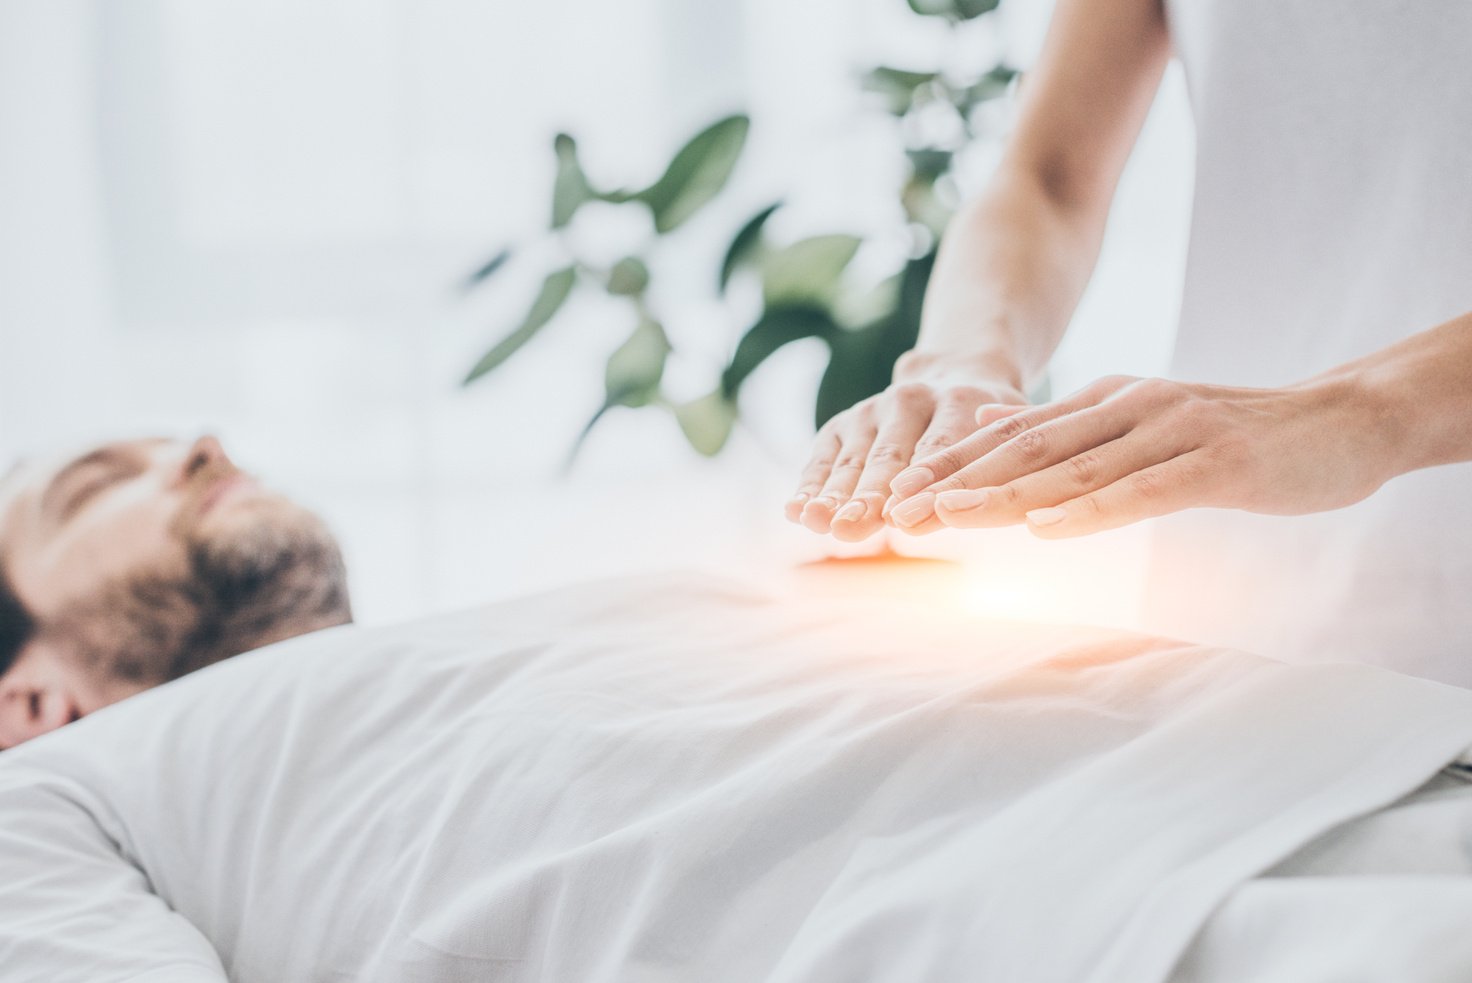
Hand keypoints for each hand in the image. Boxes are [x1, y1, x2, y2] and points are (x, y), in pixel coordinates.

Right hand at [787, 374, 1026, 541]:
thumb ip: (1007, 460)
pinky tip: (796, 512)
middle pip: (890, 456)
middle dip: (869, 495)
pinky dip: (809, 486)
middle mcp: (912, 399)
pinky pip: (823, 458)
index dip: (921, 485)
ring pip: (853, 459)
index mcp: (962, 400)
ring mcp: (872, 409)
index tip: (902, 519)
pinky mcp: (844, 423)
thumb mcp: (1014, 432)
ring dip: (834, 495)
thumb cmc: (991, 428)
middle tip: (852, 527)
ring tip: (820, 523)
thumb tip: (1000, 500)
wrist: (955, 375)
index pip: (941, 449)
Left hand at [884, 374, 1394, 537]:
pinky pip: (1142, 490)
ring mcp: (1171, 430)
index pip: (1013, 435)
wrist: (1344, 420)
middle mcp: (1127, 407)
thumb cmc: (1237, 435)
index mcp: (1106, 402)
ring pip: (1071, 469)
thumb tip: (994, 429)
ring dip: (1002, 497)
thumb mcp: (1143, 422)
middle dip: (955, 483)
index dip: (950, 465)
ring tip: (945, 519)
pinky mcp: (1215, 461)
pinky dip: (1090, 509)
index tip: (893, 495)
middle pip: (1025, 450)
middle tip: (895, 513)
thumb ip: (1072, 429)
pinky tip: (1046, 529)